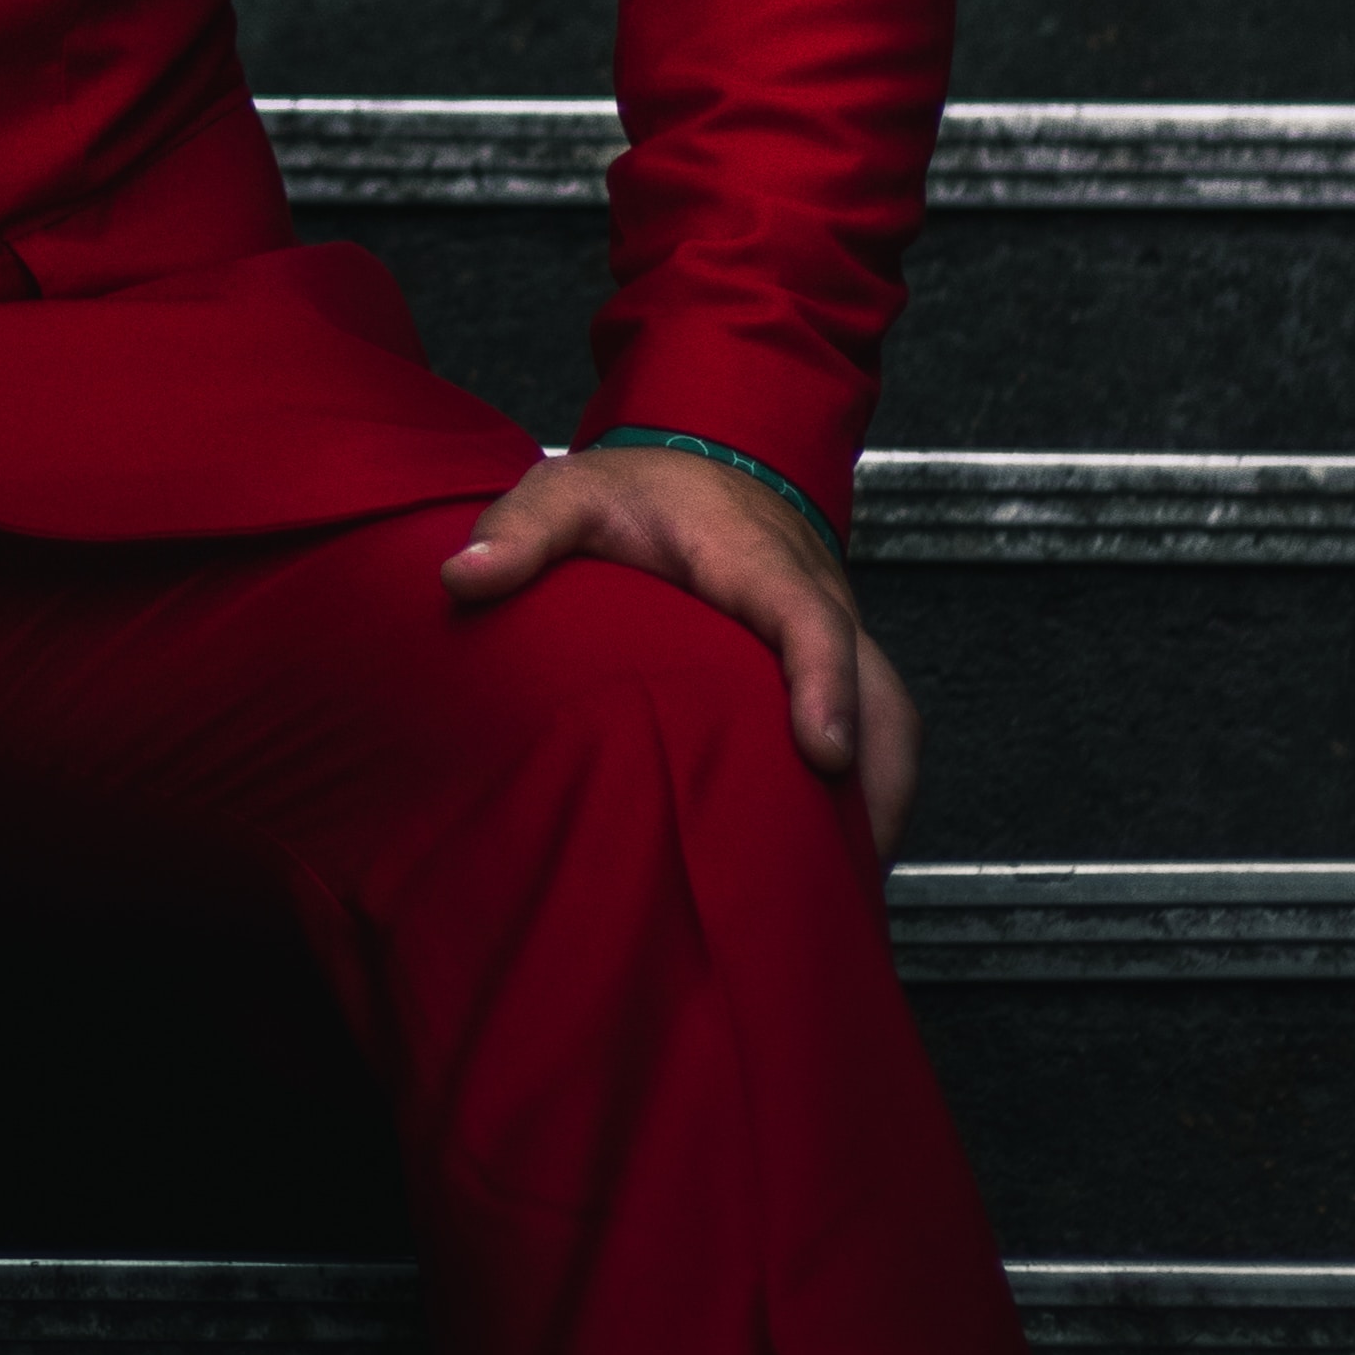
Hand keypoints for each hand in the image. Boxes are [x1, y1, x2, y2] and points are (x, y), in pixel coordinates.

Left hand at [440, 440, 921, 860]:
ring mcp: (837, 637)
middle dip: (876, 779)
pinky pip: (880, 734)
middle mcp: (816, 600)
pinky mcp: (840, 669)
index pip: (808, 621)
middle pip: (880, 692)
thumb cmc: (640, 493)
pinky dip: (872, 794)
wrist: (702, 463)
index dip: (826, 686)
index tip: (824, 755)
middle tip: (845, 868)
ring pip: (892, 722)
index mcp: (756, 560)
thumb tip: (462, 576)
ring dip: (880, 801)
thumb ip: (521, 528)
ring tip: (843, 891)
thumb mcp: (570, 492)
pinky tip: (838, 861)